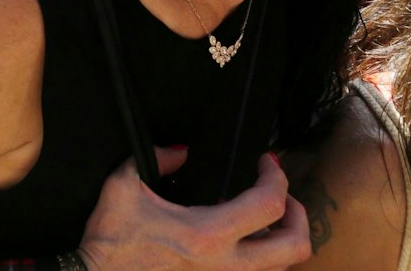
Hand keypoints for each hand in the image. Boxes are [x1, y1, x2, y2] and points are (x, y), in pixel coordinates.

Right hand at [78, 150, 310, 270]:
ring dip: (282, 243)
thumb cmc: (111, 239)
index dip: (276, 177)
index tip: (266, 162)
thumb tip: (180, 151)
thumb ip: (156, 159)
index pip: (269, 204)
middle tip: (282, 198)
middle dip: (298, 216)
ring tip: (265, 224)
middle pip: (295, 247)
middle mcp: (228, 266)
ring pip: (282, 270)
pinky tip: (244, 248)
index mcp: (208, 234)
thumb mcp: (123, 186)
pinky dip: (262, 263)